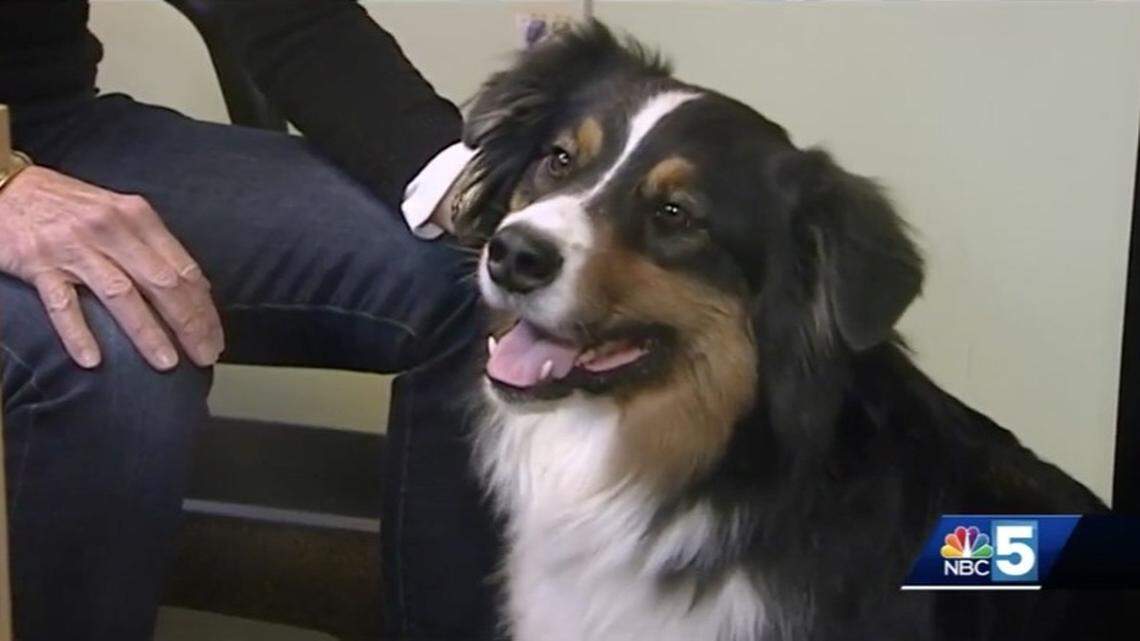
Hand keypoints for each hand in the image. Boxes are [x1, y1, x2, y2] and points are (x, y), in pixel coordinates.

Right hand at [0, 166, 223, 369]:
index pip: (183, 268)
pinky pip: (63, 304)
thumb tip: (196, 288)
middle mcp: (111, 229)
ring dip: (147, 331)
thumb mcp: (119, 214)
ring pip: (121, 295)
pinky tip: (93, 361)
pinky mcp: (38, 263)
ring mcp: (74, 247)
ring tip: (167, 363)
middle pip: (161, 283)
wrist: (6, 187)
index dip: (204, 307)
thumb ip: (154, 248)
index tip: (215, 336)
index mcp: (137, 217)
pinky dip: (78, 333)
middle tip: (205, 356)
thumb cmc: (69, 206)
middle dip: (189, 324)